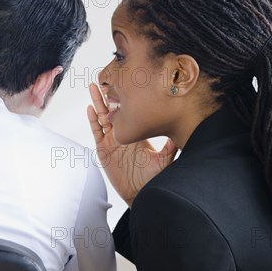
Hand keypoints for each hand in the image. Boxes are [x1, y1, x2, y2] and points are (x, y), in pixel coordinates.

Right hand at [87, 83, 178, 207]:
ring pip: (102, 117)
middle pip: (112, 109)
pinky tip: (91, 108)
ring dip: (98, 102)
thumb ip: (171, 146)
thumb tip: (180, 133)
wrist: (140, 192)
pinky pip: (97, 132)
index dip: (125, 97)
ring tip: (94, 87)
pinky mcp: (103, 149)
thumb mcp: (164, 159)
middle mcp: (122, 134)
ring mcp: (111, 140)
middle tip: (105, 77)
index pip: (129, 111)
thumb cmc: (151, 177)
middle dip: (108, 94)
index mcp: (135, 132)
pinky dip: (93, 120)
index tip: (126, 82)